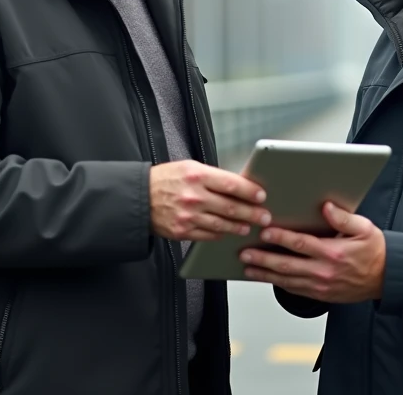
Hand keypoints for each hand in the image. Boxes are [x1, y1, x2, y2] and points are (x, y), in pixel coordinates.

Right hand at [149, 160, 270, 241]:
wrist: (138, 198)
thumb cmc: (166, 180)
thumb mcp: (188, 168)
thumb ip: (212, 177)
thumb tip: (239, 186)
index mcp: (197, 175)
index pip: (231, 184)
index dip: (250, 191)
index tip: (262, 196)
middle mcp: (194, 196)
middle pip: (231, 207)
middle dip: (252, 213)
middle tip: (265, 217)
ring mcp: (188, 216)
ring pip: (222, 224)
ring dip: (239, 226)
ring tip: (249, 226)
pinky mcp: (182, 231)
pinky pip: (208, 235)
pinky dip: (221, 234)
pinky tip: (229, 232)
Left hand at [240, 201, 385, 302]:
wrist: (388, 279)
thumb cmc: (375, 251)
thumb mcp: (364, 228)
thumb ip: (343, 218)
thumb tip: (326, 206)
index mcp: (333, 253)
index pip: (300, 244)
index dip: (280, 238)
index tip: (265, 232)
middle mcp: (324, 271)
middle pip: (287, 265)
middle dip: (263, 258)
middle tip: (245, 253)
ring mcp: (321, 286)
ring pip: (287, 281)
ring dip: (265, 274)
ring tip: (248, 267)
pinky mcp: (321, 295)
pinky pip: (295, 290)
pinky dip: (279, 284)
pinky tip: (267, 278)